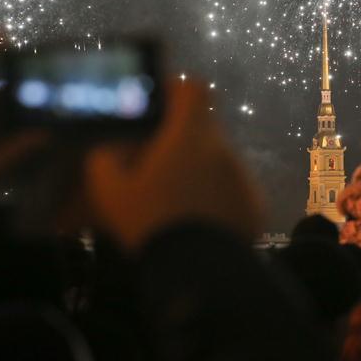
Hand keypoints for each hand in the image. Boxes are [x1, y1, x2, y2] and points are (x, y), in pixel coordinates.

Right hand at [85, 79, 263, 248]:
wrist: (197, 271)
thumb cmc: (150, 222)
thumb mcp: (110, 190)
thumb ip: (106, 158)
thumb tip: (112, 147)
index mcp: (189, 135)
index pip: (193, 88)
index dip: (176, 89)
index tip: (160, 102)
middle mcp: (221, 148)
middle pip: (204, 126)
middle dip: (182, 136)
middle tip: (158, 160)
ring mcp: (242, 175)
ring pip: (218, 158)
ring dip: (200, 167)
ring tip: (178, 196)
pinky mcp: (254, 202)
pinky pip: (232, 186)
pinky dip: (217, 193)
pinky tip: (199, 217)